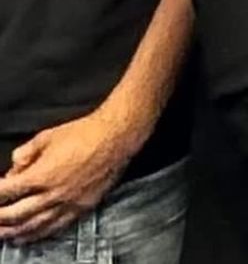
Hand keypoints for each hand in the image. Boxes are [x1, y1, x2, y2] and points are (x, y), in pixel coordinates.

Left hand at [0, 110, 133, 243]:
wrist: (116, 136)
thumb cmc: (86, 133)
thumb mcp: (48, 136)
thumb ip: (25, 153)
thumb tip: (14, 166)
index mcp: (41, 175)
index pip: (6, 192)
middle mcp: (53, 193)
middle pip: (15, 215)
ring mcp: (68, 203)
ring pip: (34, 226)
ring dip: (15, 232)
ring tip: (4, 234)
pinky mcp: (82, 207)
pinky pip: (56, 227)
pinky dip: (39, 234)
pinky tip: (31, 235)